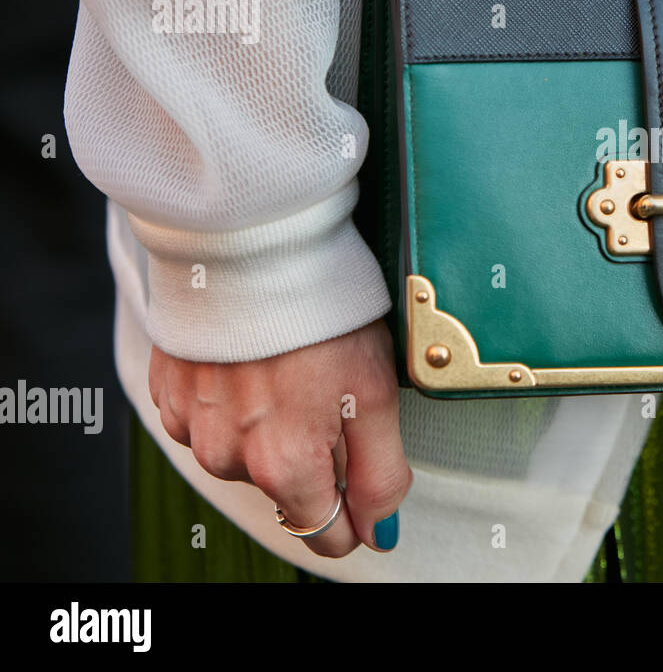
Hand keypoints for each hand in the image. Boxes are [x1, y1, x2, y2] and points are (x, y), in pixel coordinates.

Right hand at [148, 319, 410, 557]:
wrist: (252, 244)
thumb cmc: (320, 311)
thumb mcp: (375, 394)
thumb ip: (379, 475)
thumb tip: (378, 531)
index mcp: (282, 465)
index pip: (322, 532)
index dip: (353, 514)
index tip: (365, 484)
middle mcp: (226, 457)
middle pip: (285, 489)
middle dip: (314, 456)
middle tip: (331, 392)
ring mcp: (190, 425)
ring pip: (245, 453)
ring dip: (271, 427)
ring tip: (291, 367)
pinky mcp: (169, 392)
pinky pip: (211, 420)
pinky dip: (236, 400)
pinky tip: (256, 359)